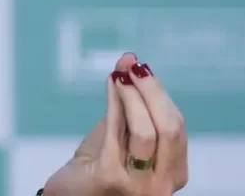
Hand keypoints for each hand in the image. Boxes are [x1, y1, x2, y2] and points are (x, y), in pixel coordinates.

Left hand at [41, 53, 187, 194]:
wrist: (67, 195)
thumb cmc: (95, 167)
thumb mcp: (119, 134)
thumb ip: (127, 105)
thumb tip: (129, 63)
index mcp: (172, 171)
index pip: (176, 127)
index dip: (160, 93)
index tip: (141, 66)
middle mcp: (162, 183)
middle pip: (170, 129)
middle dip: (152, 92)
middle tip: (133, 66)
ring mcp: (139, 185)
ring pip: (146, 132)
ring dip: (132, 96)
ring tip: (120, 74)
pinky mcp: (110, 178)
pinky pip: (116, 134)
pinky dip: (115, 104)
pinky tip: (111, 85)